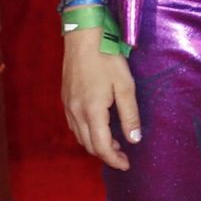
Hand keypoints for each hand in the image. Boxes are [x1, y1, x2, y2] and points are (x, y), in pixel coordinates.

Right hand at [62, 29, 140, 170]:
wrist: (83, 36)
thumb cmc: (107, 57)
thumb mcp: (125, 86)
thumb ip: (129, 115)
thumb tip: (134, 139)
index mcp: (92, 111)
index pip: (101, 146)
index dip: (114, 160)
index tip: (127, 164)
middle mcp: (76, 112)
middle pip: (89, 145)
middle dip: (106, 155)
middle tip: (123, 156)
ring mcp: (68, 105)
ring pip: (80, 136)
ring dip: (96, 144)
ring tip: (114, 143)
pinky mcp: (65, 98)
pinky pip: (74, 125)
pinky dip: (86, 133)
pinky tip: (98, 127)